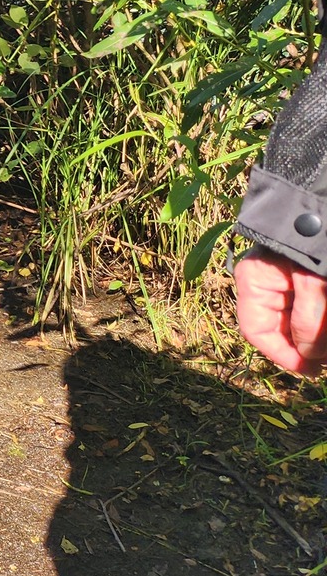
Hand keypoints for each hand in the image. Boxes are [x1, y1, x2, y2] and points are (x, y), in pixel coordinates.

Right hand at [234, 249, 326, 376]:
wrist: (326, 205)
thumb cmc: (318, 241)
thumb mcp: (312, 282)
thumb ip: (309, 319)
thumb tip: (309, 354)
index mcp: (255, 282)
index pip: (257, 331)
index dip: (283, 355)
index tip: (310, 370)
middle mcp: (266, 285)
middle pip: (280, 329)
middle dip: (305, 347)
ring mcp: (286, 284)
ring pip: (298, 322)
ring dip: (316, 336)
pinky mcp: (306, 283)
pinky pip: (309, 311)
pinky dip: (319, 322)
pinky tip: (326, 331)